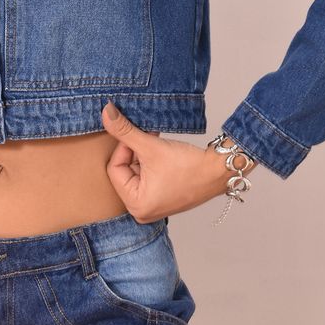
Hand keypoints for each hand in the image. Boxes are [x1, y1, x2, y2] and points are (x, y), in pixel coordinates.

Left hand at [101, 102, 254, 221]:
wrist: (218, 171)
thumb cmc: (189, 166)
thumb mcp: (150, 146)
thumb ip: (124, 131)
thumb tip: (106, 113)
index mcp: (136, 205)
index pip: (114, 169)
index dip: (124, 149)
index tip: (140, 138)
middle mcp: (142, 211)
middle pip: (123, 171)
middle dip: (134, 152)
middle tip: (149, 141)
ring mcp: (152, 206)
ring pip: (135, 171)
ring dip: (143, 154)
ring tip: (158, 146)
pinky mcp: (161, 199)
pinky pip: (146, 176)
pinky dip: (150, 162)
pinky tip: (162, 152)